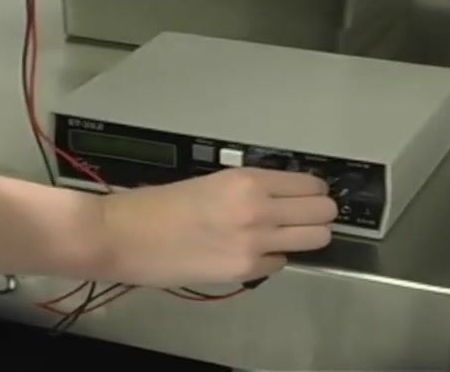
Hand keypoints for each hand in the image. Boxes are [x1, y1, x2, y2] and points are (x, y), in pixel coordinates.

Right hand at [94, 167, 336, 286]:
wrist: (126, 235)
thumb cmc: (160, 204)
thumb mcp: (213, 181)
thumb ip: (251, 188)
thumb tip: (284, 196)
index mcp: (248, 180)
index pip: (311, 184)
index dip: (315, 190)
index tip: (310, 195)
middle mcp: (259, 209)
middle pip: (323, 211)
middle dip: (319, 213)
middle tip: (303, 215)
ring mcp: (255, 243)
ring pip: (315, 239)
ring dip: (306, 236)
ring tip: (287, 234)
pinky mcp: (244, 270)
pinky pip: (280, 262)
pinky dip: (272, 257)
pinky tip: (252, 251)